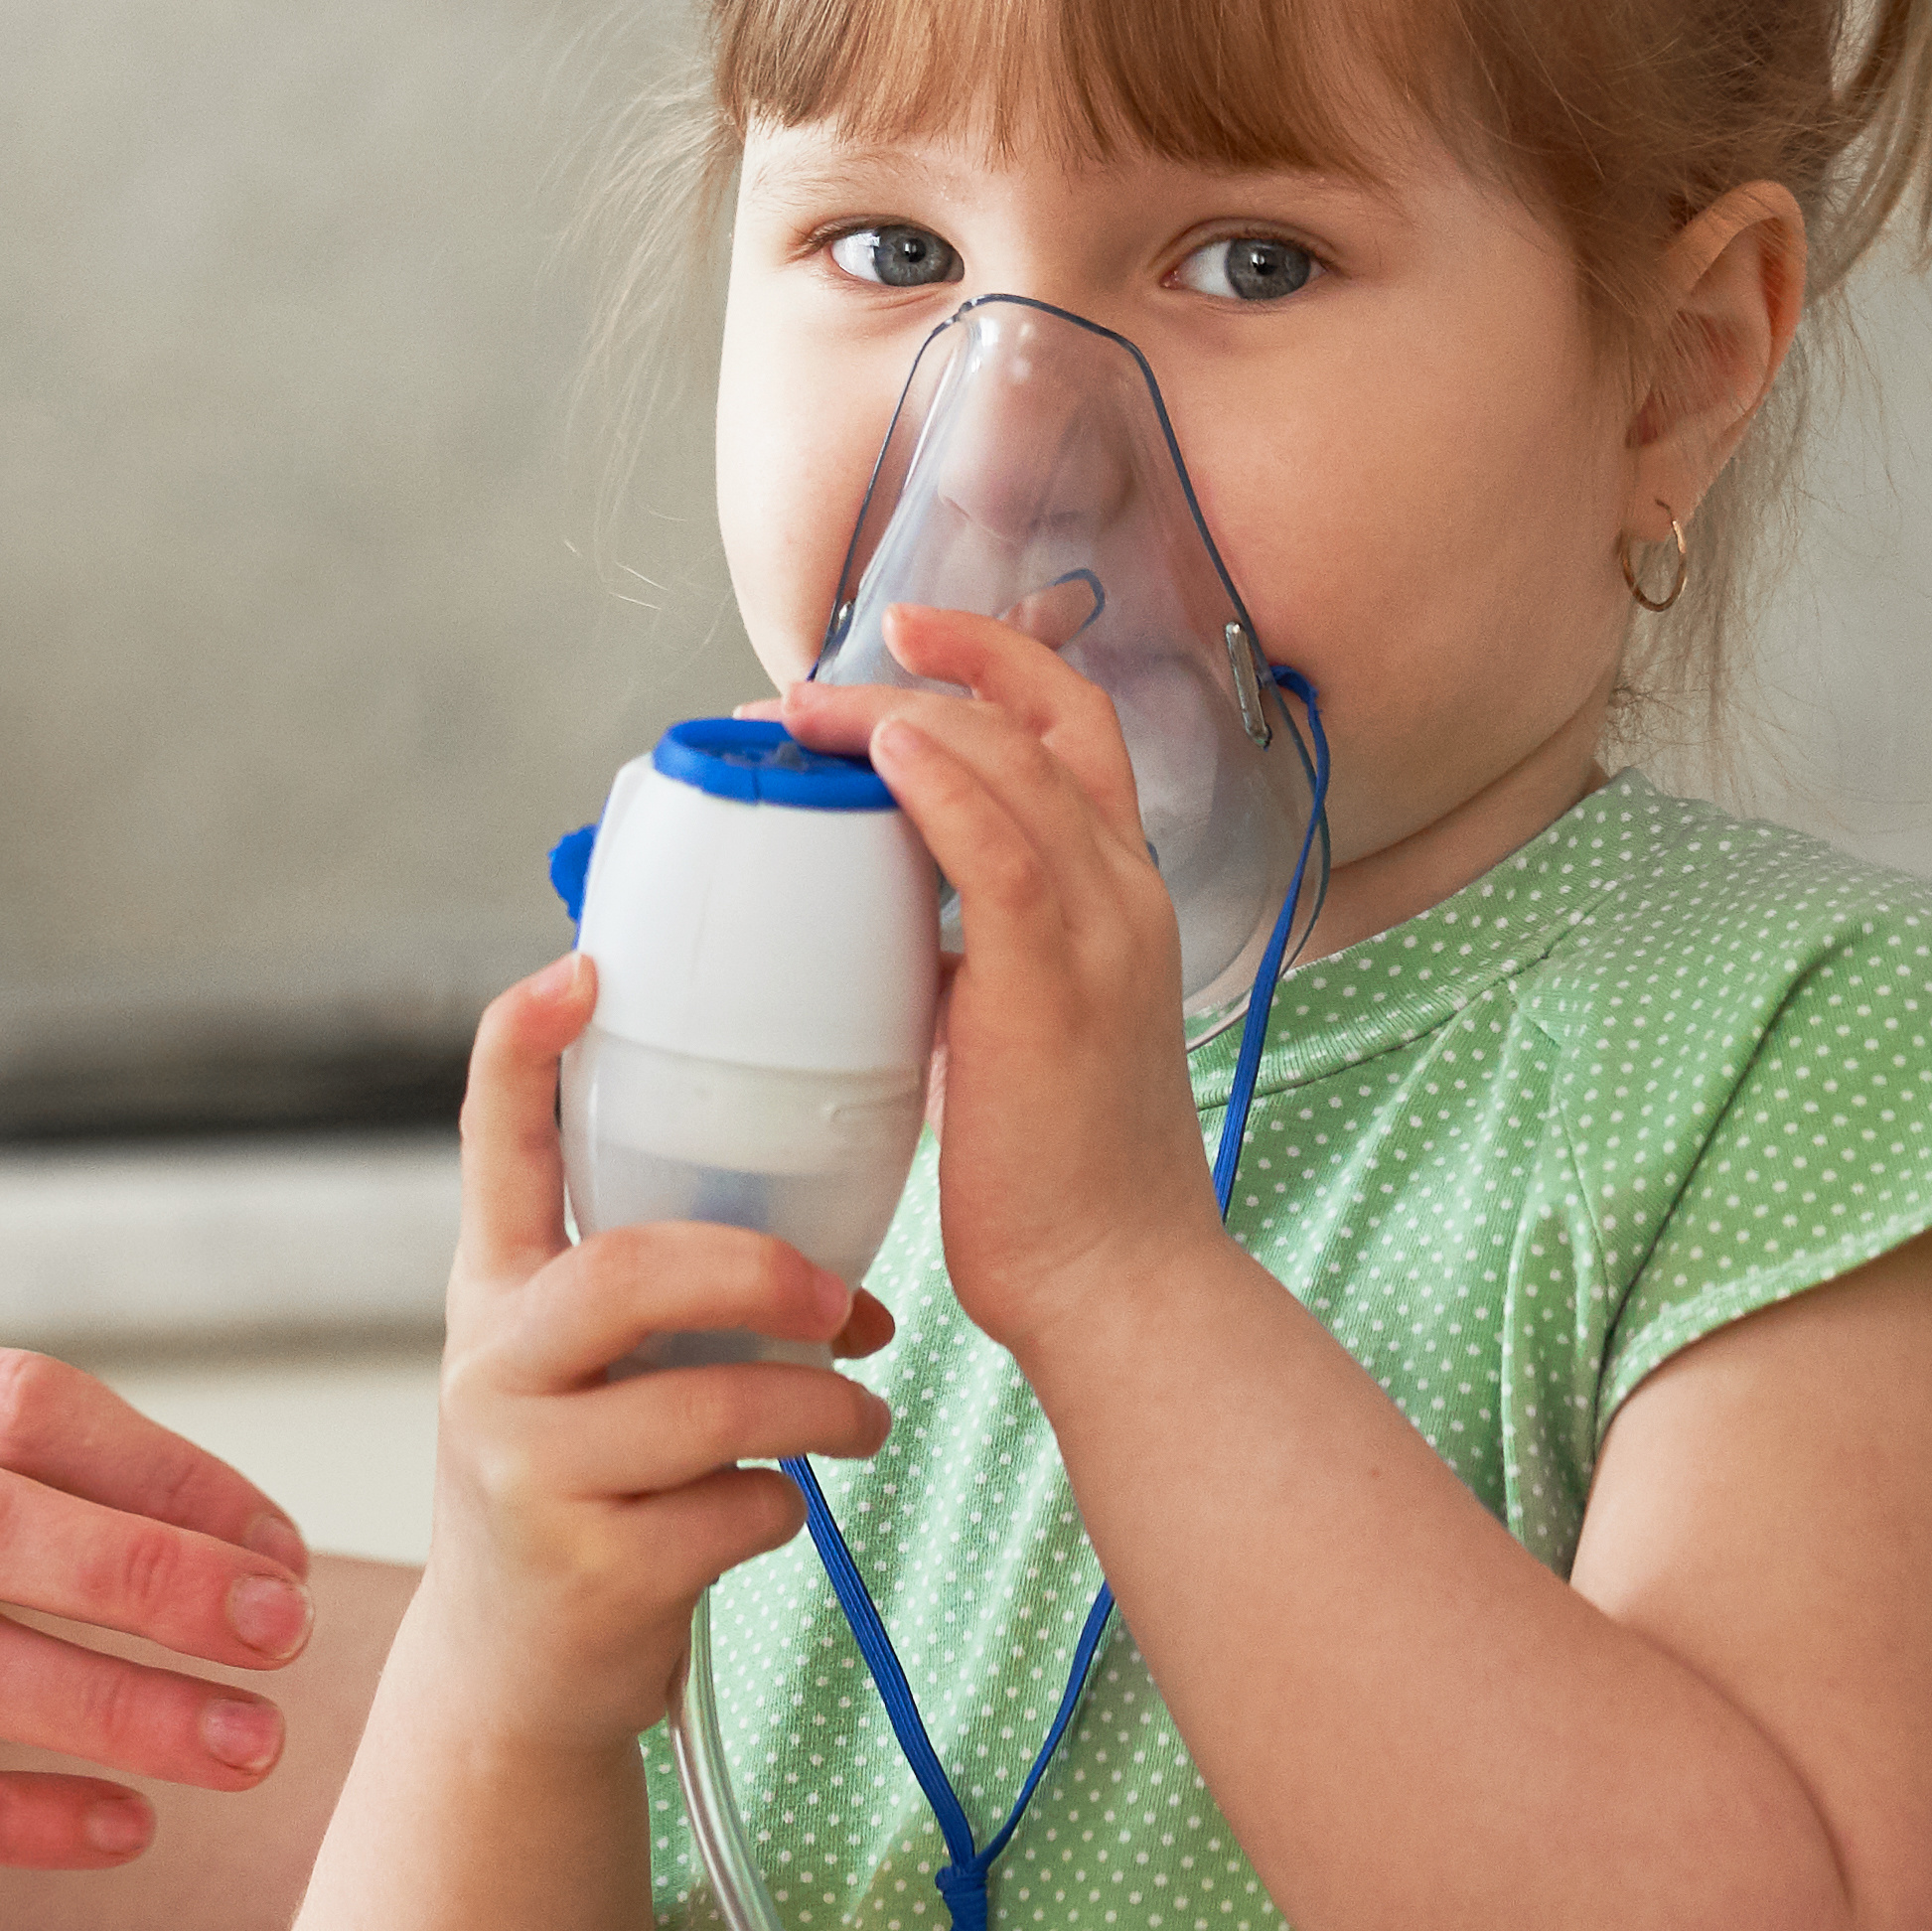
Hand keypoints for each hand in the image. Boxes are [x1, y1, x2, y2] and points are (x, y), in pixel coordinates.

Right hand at [402, 954, 895, 1749]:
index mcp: (492, 1292)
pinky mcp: (589, 1571)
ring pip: (717, 1404)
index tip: (585, 966)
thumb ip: (649, 1290)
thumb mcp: (575, 1370)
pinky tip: (769, 1512)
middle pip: (631, 1272)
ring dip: (824, 1410)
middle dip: (766, 1274)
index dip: (524, 1047)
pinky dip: (786, 1507)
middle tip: (844, 1301)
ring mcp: (529, 1474)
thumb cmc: (578, 1486)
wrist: (513, 1673)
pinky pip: (742, 1507)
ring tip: (860, 1417)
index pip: (491, 1142)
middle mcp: (491, 1370)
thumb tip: (831, 1244)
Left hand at [790, 596, 1227, 1347]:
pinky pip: (1000, 849)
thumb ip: (956, 956)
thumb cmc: (1053, 1173)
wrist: (1114, 1280)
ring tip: (806, 713)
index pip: (1074, 730)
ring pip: (1014, 761)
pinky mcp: (1056, 984)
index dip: (990, 666)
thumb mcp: (1002, 1026)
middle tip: (819, 677)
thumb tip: (860, 922)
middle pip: (1045, 717)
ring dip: (900, 716)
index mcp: (1119, 896)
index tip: (896, 650)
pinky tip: (875, 755)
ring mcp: (1100, 932)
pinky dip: (938, 784)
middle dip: (935, 666)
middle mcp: (1125, 892)